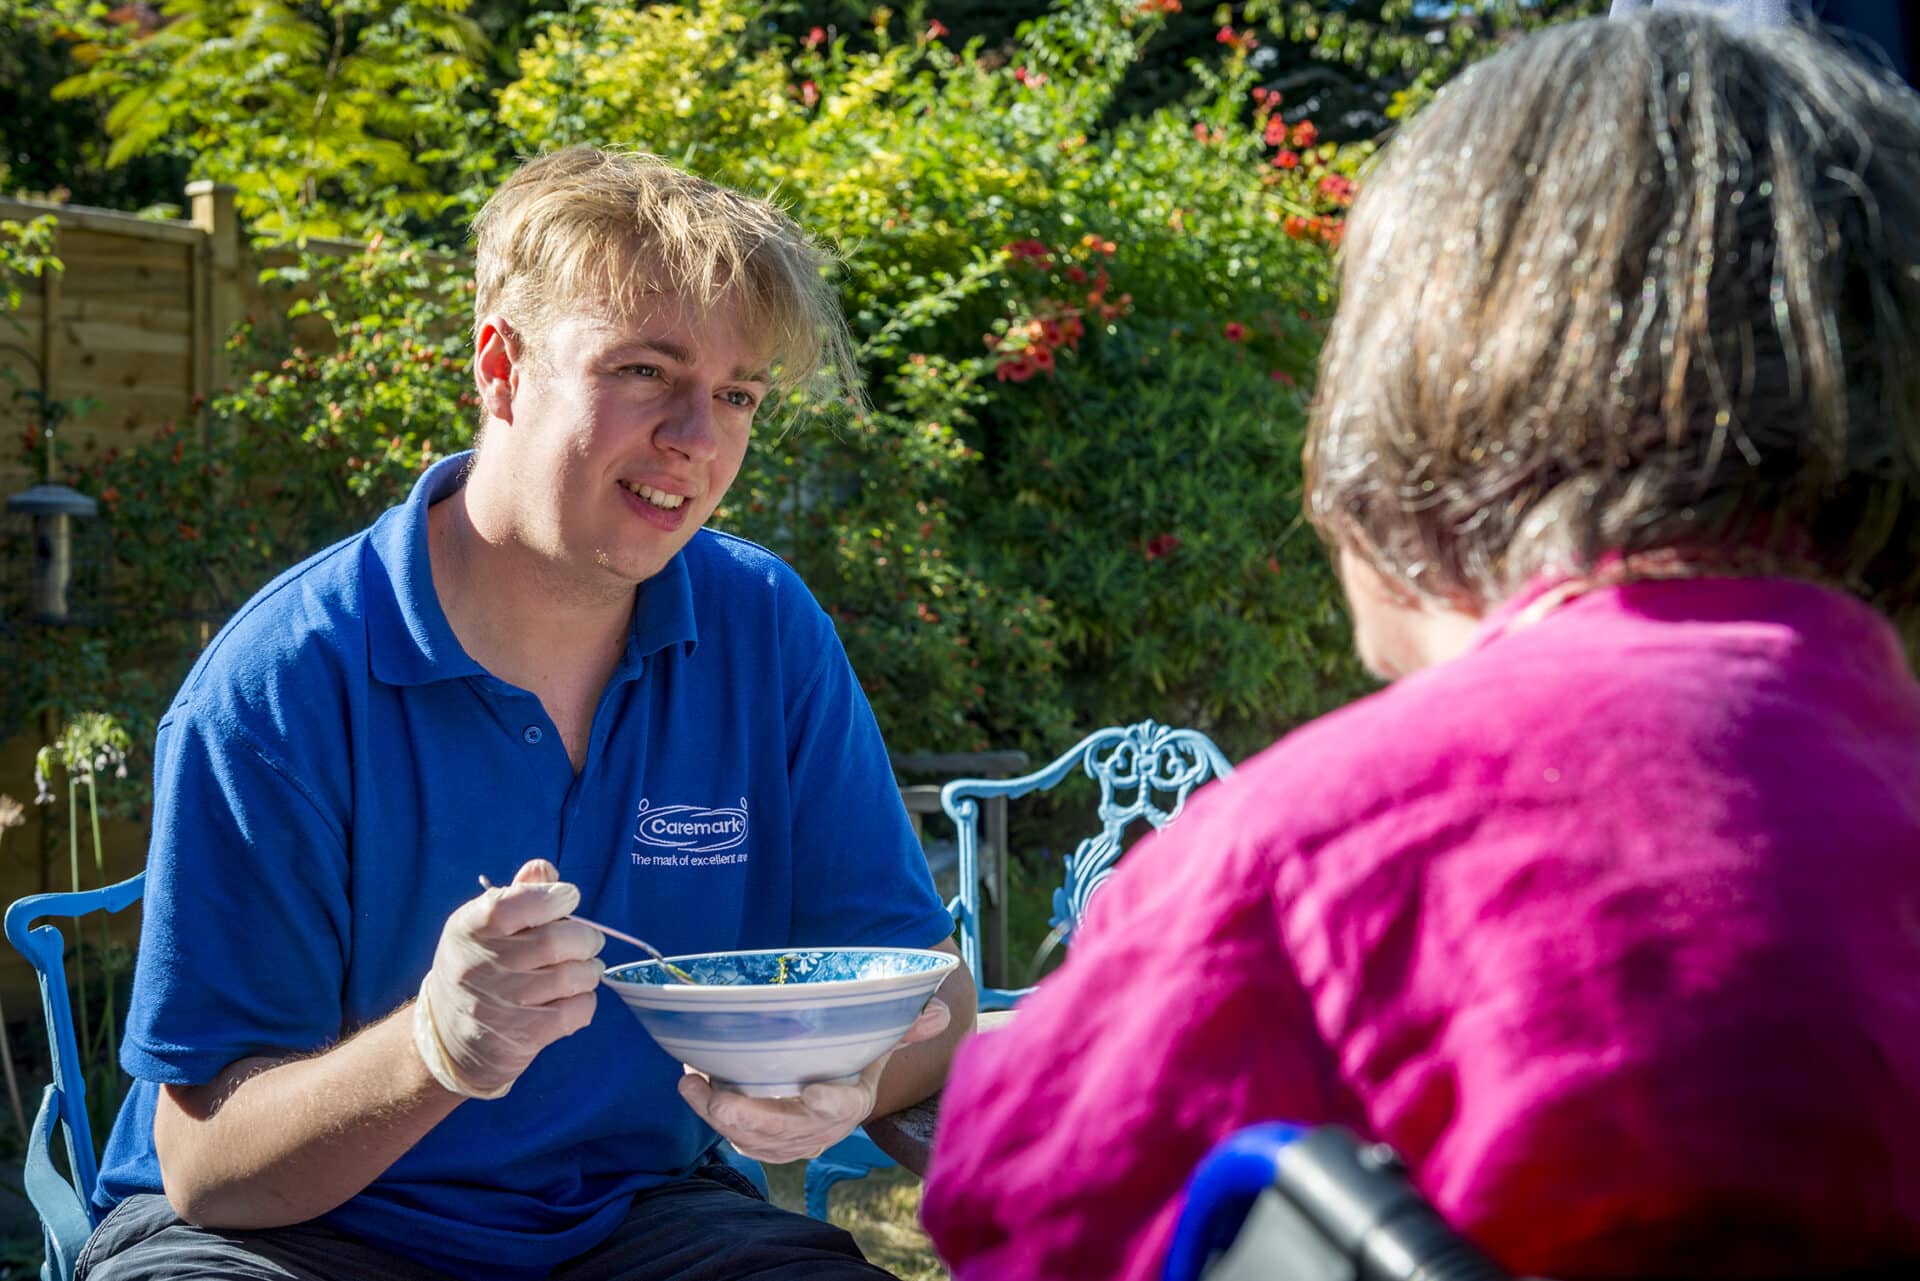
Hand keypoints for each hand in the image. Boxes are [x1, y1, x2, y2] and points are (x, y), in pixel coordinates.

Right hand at [412, 860, 603, 1098]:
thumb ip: (518, 894)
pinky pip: (577, 1010)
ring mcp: (501, 1005)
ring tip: (582, 968)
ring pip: (573, 977)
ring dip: (589, 969)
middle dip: (586, 937)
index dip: (552, 897)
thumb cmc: (479, 966)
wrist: (447, 1037)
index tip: (567, 898)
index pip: (514, 905)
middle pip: (556, 942)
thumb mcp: (484, 926)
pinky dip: (586, 999)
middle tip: (587, 940)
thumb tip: (544, 869)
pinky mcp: (522, 1036)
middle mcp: (480, 966)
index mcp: (468, 929)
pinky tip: (573, 996)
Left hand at [677, 998, 951, 1161]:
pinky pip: (744, 1144)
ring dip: (721, 1119)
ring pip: (756, 1141)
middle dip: (750, 1118)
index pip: (843, 1109)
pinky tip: (696, 1093)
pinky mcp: (769, 1144)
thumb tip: (941, 1011)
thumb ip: (904, 1025)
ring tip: (692, 1086)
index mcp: (852, 1102)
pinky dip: (718, 1123)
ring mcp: (793, 1141)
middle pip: (786, 1132)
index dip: (829, 1105)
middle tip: (716, 1095)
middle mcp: (822, 1129)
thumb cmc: (858, 1058)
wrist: (841, 1089)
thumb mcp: (879, 1039)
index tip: (815, 1092)